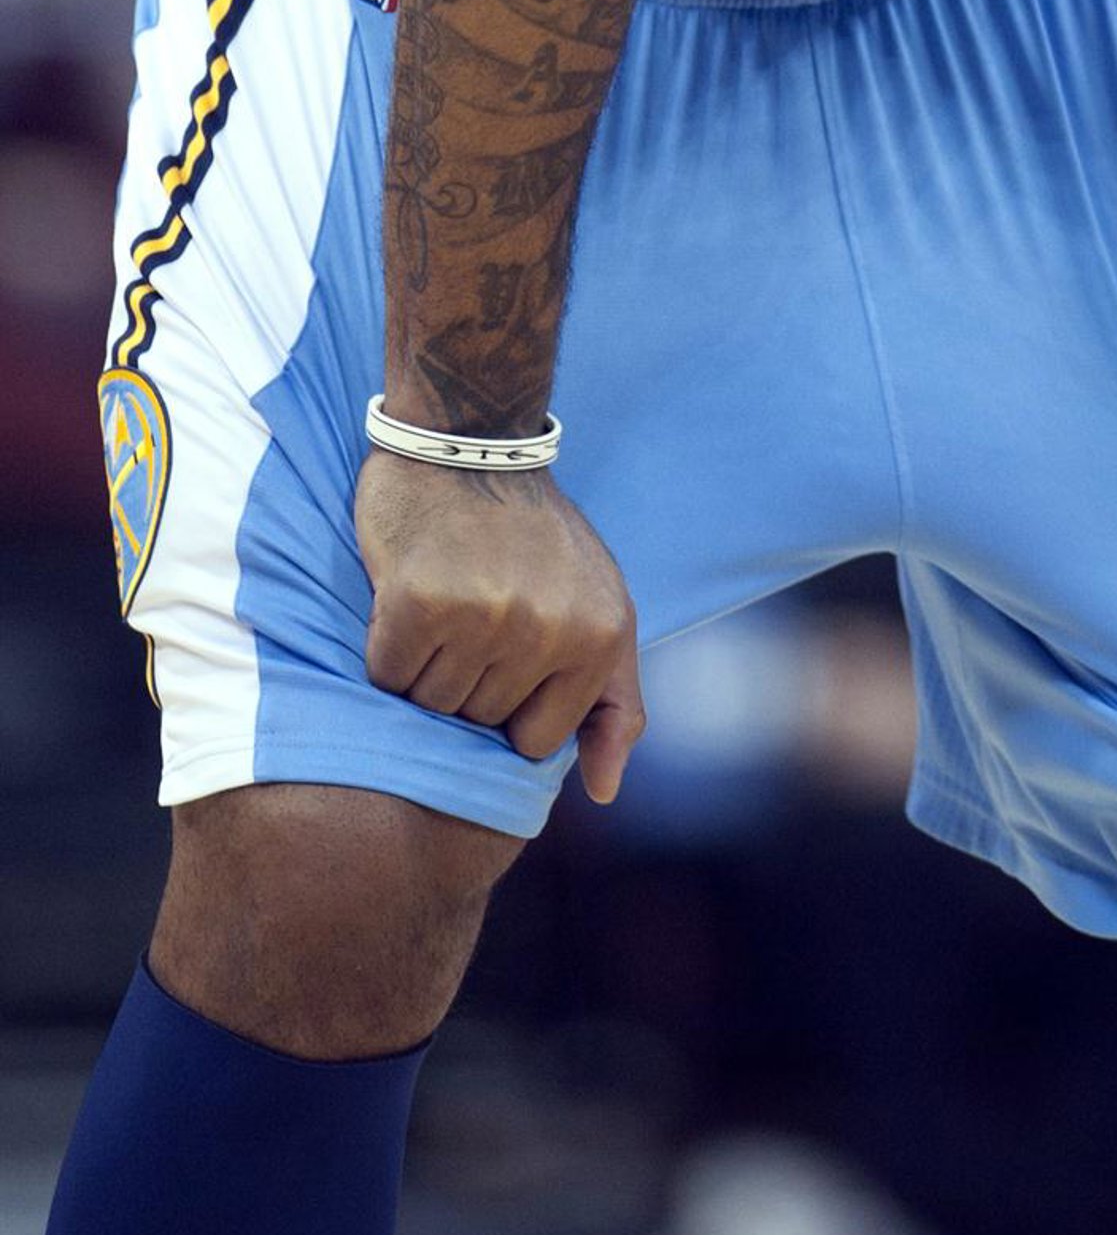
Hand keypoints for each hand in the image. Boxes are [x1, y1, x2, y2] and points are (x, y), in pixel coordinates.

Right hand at [355, 452, 645, 802]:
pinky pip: (386, 675)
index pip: (531, 742)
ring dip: (424, 665)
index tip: (505, 650)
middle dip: (465, 680)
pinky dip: (386, 648)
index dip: (507, 706)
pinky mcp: (419, 602)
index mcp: (601, 637)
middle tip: (473, 609)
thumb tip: (607, 792)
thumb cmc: (537, 538)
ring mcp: (486, 616)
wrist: (471, 442)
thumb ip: (613, 702)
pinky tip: (407, 595)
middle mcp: (549, 632)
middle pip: (476, 722)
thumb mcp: (602, 610)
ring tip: (445, 600)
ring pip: (429, 706)